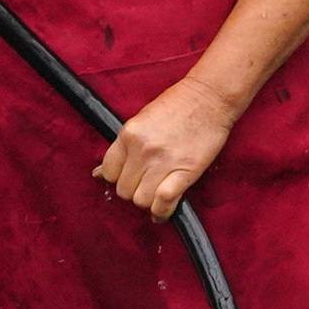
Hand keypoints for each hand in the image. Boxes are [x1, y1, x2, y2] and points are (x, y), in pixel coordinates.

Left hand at [98, 78, 240, 220]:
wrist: (210, 96)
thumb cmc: (178, 105)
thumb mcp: (142, 119)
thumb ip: (123, 147)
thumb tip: (99, 174)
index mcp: (129, 134)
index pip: (108, 172)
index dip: (117, 179)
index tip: (128, 178)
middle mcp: (142, 149)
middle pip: (124, 190)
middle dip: (134, 191)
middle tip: (146, 185)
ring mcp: (163, 161)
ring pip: (141, 200)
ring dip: (148, 201)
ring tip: (157, 194)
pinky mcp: (185, 171)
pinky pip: (164, 201)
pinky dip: (162, 211)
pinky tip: (162, 211)